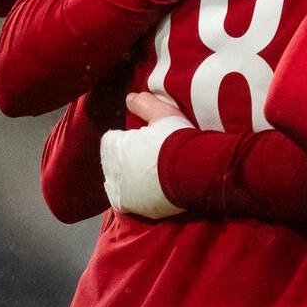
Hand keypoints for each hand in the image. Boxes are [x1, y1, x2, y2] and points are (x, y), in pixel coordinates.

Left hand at [100, 93, 192, 217]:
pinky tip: (152, 189)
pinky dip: (137, 196)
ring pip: (119, 182)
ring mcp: (121, 192)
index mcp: (112, 147)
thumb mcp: (162, 113)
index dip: (128, 138)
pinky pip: (128, 202)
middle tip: (152, 155)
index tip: (144, 139)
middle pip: (115, 161)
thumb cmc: (177, 139)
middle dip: (127, 158)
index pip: (112, 140)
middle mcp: (111, 171)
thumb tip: (129, 97)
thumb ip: (143, 103)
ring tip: (152, 173)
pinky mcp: (134, 208)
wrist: (196, 171)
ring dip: (130, 178)